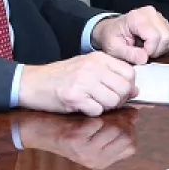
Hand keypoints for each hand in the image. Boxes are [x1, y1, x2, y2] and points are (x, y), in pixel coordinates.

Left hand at [16, 112, 138, 168]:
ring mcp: (85, 152)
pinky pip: (98, 122)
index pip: (131, 146)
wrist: (36, 131)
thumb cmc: (66, 128)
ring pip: (115, 128)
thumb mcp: (92, 132)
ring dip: (109, 117)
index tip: (121, 119)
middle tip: (110, 114)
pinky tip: (85, 116)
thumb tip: (135, 113)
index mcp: (101, 161)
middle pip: (127, 137)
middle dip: (122, 121)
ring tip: (98, 115)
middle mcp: (95, 160)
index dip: (129, 129)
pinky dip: (93, 115)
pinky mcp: (76, 141)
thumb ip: (114, 126)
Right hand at [18, 52, 136, 114]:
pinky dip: (92, 112)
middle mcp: (92, 67)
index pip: (130, 73)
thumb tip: (136, 90)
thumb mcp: (88, 68)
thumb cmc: (62, 77)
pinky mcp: (73, 96)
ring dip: (106, 107)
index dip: (129, 87)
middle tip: (106, 101)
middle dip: (119, 99)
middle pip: (124, 88)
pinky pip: (96, 110)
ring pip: (112, 100)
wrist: (32, 82)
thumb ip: (112, 75)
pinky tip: (82, 106)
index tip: (119, 92)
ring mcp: (83, 81)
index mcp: (98, 58)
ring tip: (93, 103)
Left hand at [91, 6, 168, 62]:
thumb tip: (145, 58)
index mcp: (136, 17)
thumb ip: (129, 54)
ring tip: (146, 49)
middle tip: (143, 53)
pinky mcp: (163, 22)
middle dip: (156, 51)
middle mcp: (150, 13)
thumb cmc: (112, 37)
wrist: (112, 30)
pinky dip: (163, 46)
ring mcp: (158, 16)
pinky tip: (151, 46)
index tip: (139, 55)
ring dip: (159, 49)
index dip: (149, 51)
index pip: (154, 36)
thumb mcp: (114, 48)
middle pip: (165, 37)